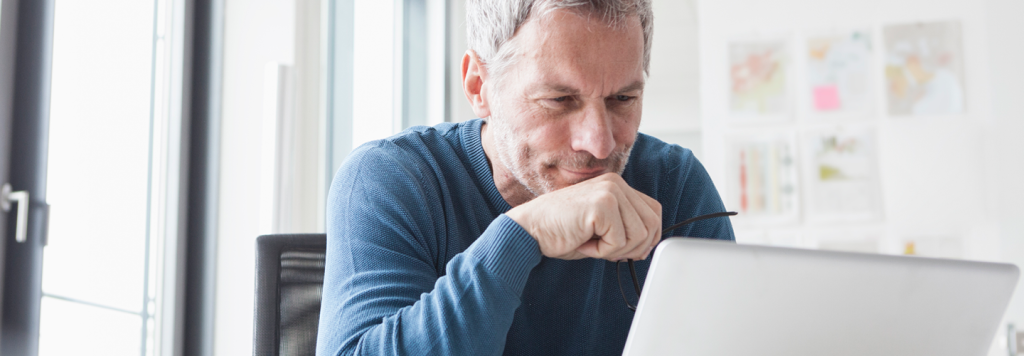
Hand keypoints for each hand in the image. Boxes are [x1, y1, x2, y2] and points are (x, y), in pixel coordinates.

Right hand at [505, 173, 661, 260]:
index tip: (628, 251)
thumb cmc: (561, 231)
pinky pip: (619, 241)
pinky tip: (582, 242)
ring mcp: (610, 192)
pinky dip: (601, 252)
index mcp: (617, 186)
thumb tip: (649, 246)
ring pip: (639, 235)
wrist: (529, 230)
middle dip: (633, 248)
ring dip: (615, 250)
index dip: (648, 237)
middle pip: (651, 225)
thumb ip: (626, 228)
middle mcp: (616, 184)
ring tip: (591, 243)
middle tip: (607, 251)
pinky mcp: (602, 206)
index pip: (654, 212)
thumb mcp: (601, 227)